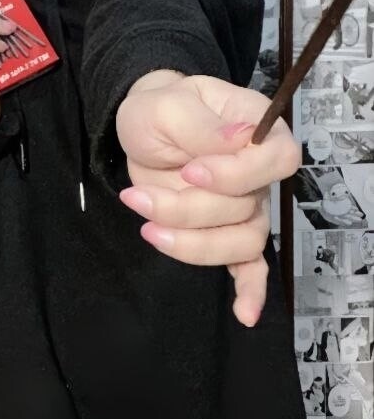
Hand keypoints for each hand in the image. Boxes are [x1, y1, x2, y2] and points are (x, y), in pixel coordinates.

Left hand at [115, 74, 301, 328]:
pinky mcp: (225, 231)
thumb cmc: (160, 109)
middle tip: (139, 196)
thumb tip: (241, 137)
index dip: (236, 175)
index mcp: (259, 129)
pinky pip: (250, 267)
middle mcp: (260, 172)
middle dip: (187, 210)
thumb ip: (203, 124)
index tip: (191, 172)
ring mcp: (246, 206)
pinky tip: (245, 313)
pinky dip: (250, 291)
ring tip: (147, 228)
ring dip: (190, 242)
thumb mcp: (169, 105)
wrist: (144, 126)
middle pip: (246, 209)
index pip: (278, 161)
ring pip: (240, 242)